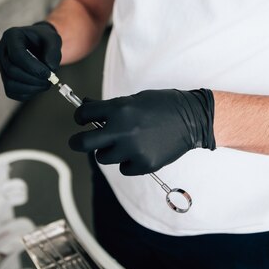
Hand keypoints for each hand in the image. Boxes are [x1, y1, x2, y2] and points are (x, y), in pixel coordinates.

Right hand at [0, 21, 61, 100]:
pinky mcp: (5, 78)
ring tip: (45, 85)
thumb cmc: (44, 39)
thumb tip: (51, 68)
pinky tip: (38, 88)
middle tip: (49, 81)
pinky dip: (27, 94)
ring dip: (30, 89)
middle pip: (12, 71)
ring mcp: (1, 66)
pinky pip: (11, 92)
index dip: (33, 67)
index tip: (48, 74)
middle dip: (33, 79)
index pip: (17, 55)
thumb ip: (53, 51)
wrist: (38, 44)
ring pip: (10, 84)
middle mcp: (2, 51)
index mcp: (11, 36)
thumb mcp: (53, 38)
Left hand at [69, 89, 215, 174]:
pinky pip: (123, 168)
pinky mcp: (144, 164)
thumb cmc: (162, 105)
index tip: (81, 120)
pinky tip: (140, 151)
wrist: (192, 119)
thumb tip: (85, 106)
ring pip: (103, 157)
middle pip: (84, 143)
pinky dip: (128, 162)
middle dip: (76, 142)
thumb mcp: (134, 99)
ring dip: (109, 151)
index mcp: (119, 109)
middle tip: (77, 142)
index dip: (80, 117)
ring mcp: (133, 149)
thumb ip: (109, 107)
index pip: (84, 114)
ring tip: (125, 143)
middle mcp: (123, 130)